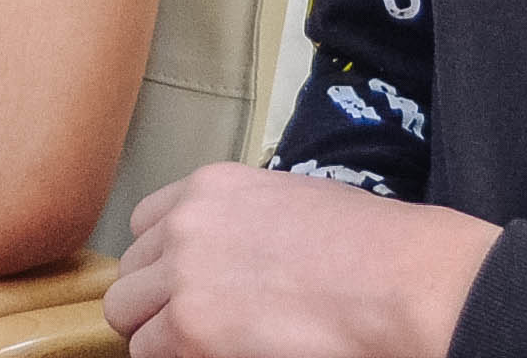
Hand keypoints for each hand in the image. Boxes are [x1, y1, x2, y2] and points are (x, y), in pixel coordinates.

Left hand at [105, 163, 499, 357]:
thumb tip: (225, 263)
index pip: (144, 225)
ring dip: (160, 338)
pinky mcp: (189, 328)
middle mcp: (185, 223)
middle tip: (196, 330)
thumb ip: (239, 223)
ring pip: (128, 318)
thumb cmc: (368, 247)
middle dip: (155, 305)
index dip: (163, 263)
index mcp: (211, 186)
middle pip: (129, 276)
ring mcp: (182, 275)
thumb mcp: (292, 202)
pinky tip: (221, 355)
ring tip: (206, 348)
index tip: (187, 288)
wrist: (398, 282)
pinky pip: (150, 354)